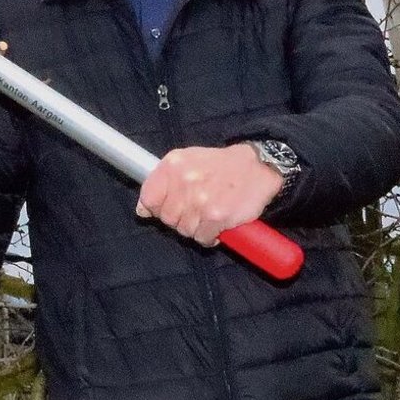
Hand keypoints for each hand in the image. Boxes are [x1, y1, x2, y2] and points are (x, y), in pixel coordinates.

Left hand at [136, 144, 282, 246]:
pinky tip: (217, 225)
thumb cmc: (219, 165)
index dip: (156, 209)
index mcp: (173, 165)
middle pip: (167, 218)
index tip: (167, 209)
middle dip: (180, 219)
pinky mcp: (216, 216)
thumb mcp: (185, 161)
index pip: (148, 198)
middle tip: (195, 211)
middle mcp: (184, 182)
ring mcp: (200, 200)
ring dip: (196, 228)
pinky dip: (209, 236)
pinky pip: (202, 238)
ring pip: (184, 230)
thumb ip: (161, 182)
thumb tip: (142, 210)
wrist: (256, 166)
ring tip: (208, 214)